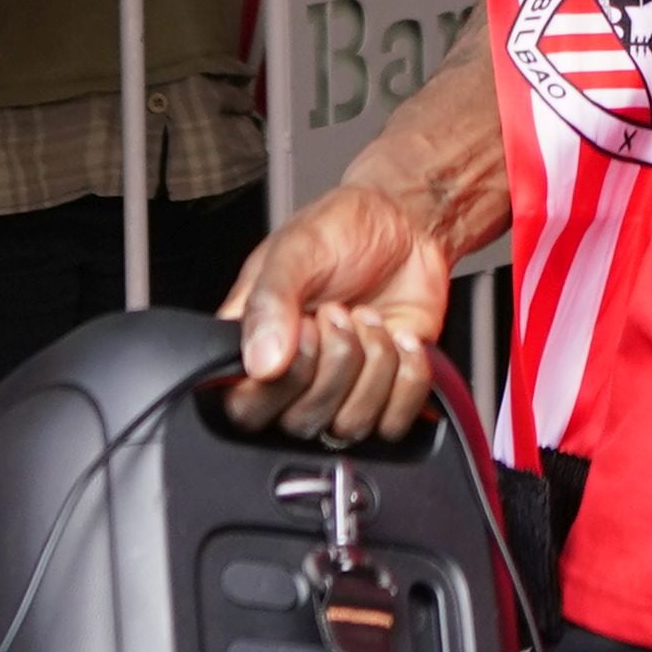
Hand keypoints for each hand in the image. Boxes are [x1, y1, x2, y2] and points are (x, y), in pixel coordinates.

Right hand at [221, 176, 451, 442]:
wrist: (407, 225)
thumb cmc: (344, 231)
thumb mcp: (297, 249)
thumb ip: (271, 301)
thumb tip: (259, 365)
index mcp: (252, 344)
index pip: (244, 409)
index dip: (281, 382)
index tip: (307, 328)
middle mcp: (291, 378)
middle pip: (300, 423)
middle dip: (336, 362)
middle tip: (342, 311)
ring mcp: (338, 392)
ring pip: (349, 427)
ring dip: (374, 365)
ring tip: (370, 319)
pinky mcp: (384, 397)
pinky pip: (393, 424)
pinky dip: (407, 377)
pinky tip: (402, 340)